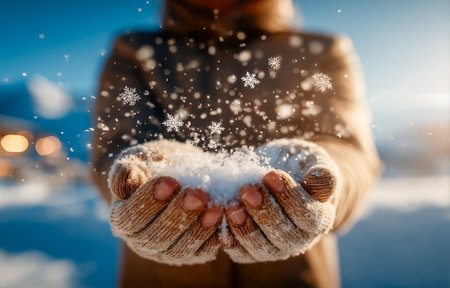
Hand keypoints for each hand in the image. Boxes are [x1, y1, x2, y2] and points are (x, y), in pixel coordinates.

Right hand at [108, 141, 223, 264]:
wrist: (180, 171)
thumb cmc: (155, 163)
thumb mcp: (140, 159)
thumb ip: (128, 170)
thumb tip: (127, 183)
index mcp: (122, 219)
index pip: (131, 217)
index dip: (149, 201)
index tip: (171, 182)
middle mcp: (141, 241)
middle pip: (156, 237)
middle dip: (179, 215)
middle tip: (199, 194)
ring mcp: (166, 251)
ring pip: (179, 249)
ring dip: (199, 230)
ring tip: (215, 208)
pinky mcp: (191, 254)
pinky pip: (201, 252)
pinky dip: (213, 238)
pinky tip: (224, 220)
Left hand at [222, 139, 338, 262]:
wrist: (280, 173)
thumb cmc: (299, 164)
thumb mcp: (313, 160)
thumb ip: (321, 173)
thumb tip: (319, 180)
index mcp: (320, 218)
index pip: (308, 215)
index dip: (290, 197)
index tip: (271, 174)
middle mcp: (299, 239)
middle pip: (284, 235)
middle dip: (264, 212)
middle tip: (246, 190)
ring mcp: (275, 247)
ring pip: (262, 248)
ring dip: (244, 228)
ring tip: (230, 206)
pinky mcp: (251, 250)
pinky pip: (241, 253)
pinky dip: (230, 239)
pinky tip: (220, 221)